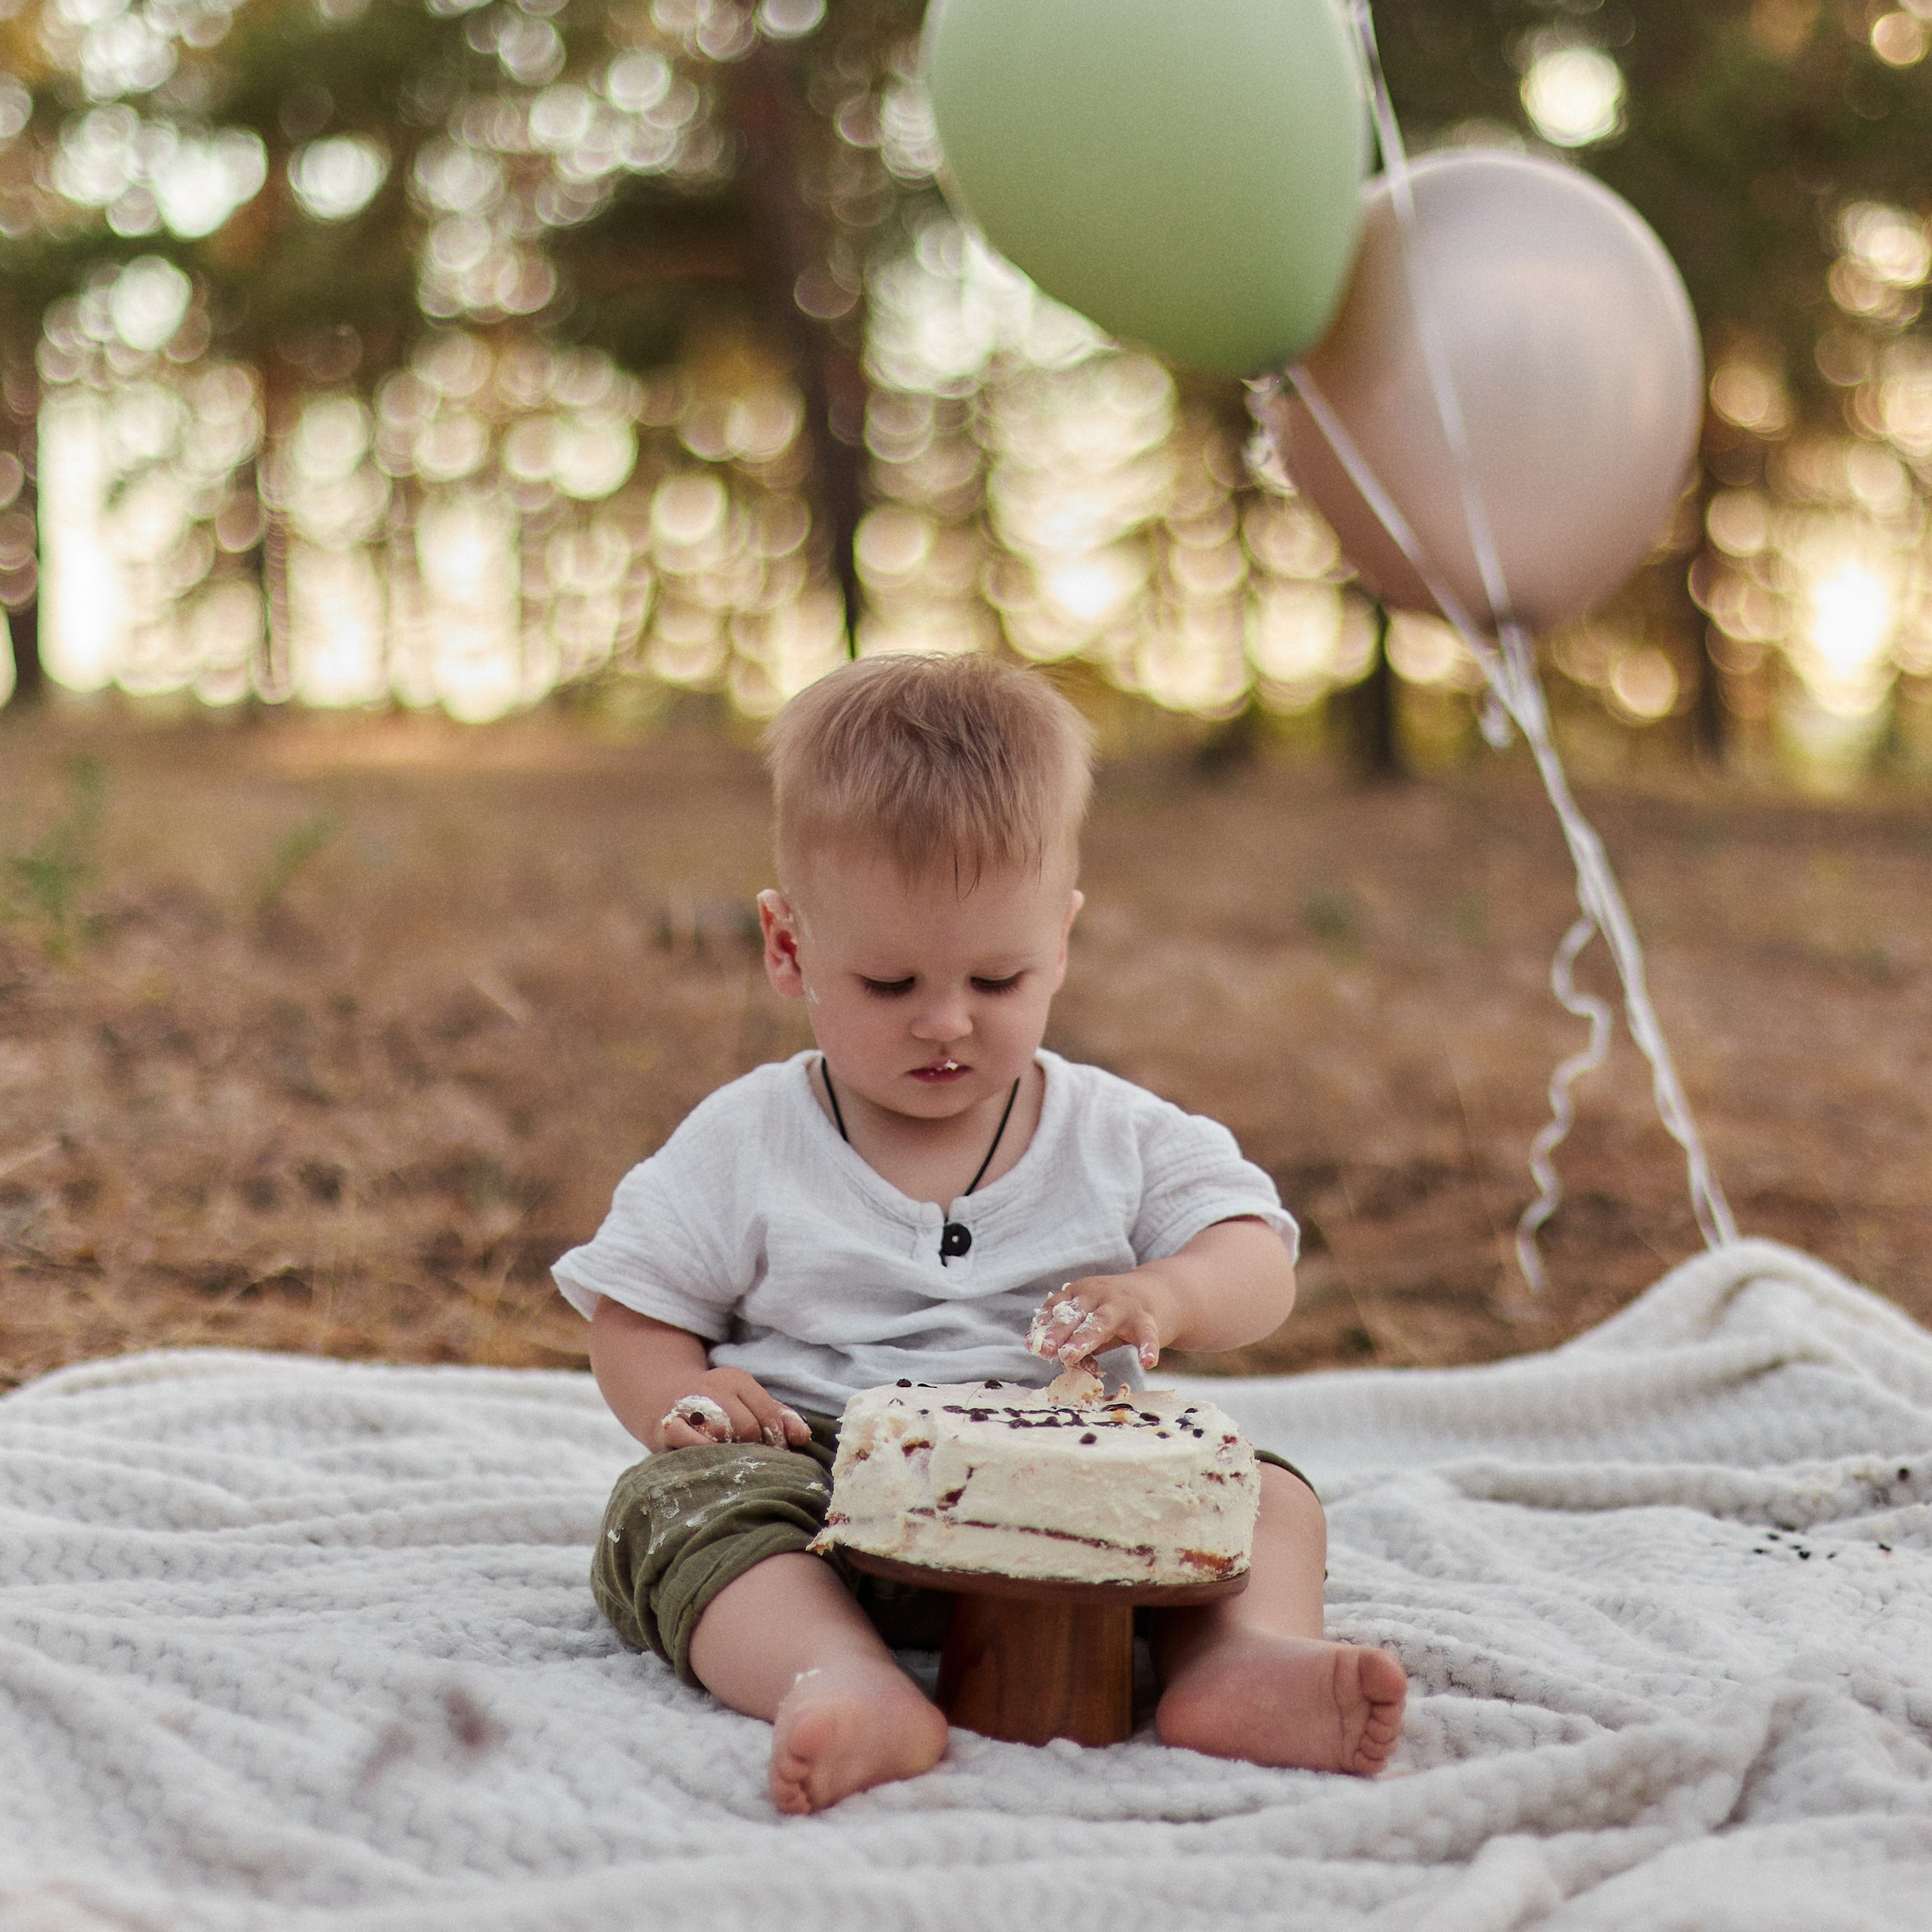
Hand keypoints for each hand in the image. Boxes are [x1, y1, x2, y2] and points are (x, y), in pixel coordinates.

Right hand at [656, 1368, 809, 1452]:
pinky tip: (709, 1460)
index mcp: (739, 1380)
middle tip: (751, 1461)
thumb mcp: (748, 1403)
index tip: (774, 1455)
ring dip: (730, 1452)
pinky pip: (691, 1441)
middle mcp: (714, 1387)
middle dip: (753, 1449)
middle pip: (747, 1426)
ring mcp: (690, 1404)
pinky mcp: (668, 1425)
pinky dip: (704, 1453)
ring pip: (721, 1433)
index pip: (768, 1413)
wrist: (662, 1398)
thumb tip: (803, 1437)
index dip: (776, 1440)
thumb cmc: (717, 1408)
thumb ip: (779, 1418)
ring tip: (731, 1461)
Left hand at [1027, 1270, 1177, 1372]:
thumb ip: (1078, 1338)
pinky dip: (1147, 1348)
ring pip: (1102, 1322)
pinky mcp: (1148, 1320)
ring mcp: (1125, 1306)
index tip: (1031, 1345)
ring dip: (1085, 1338)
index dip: (1044, 1326)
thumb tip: (1060, 1361)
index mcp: (1082, 1292)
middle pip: (1077, 1315)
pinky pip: (1146, 1335)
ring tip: (1070, 1356)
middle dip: (1059, 1332)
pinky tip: (1147, 1362)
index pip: (1058, 1308)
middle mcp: (1100, 1295)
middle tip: (1046, 1351)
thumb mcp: (1094, 1319)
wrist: (1164, 1293)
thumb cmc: (1119, 1311)